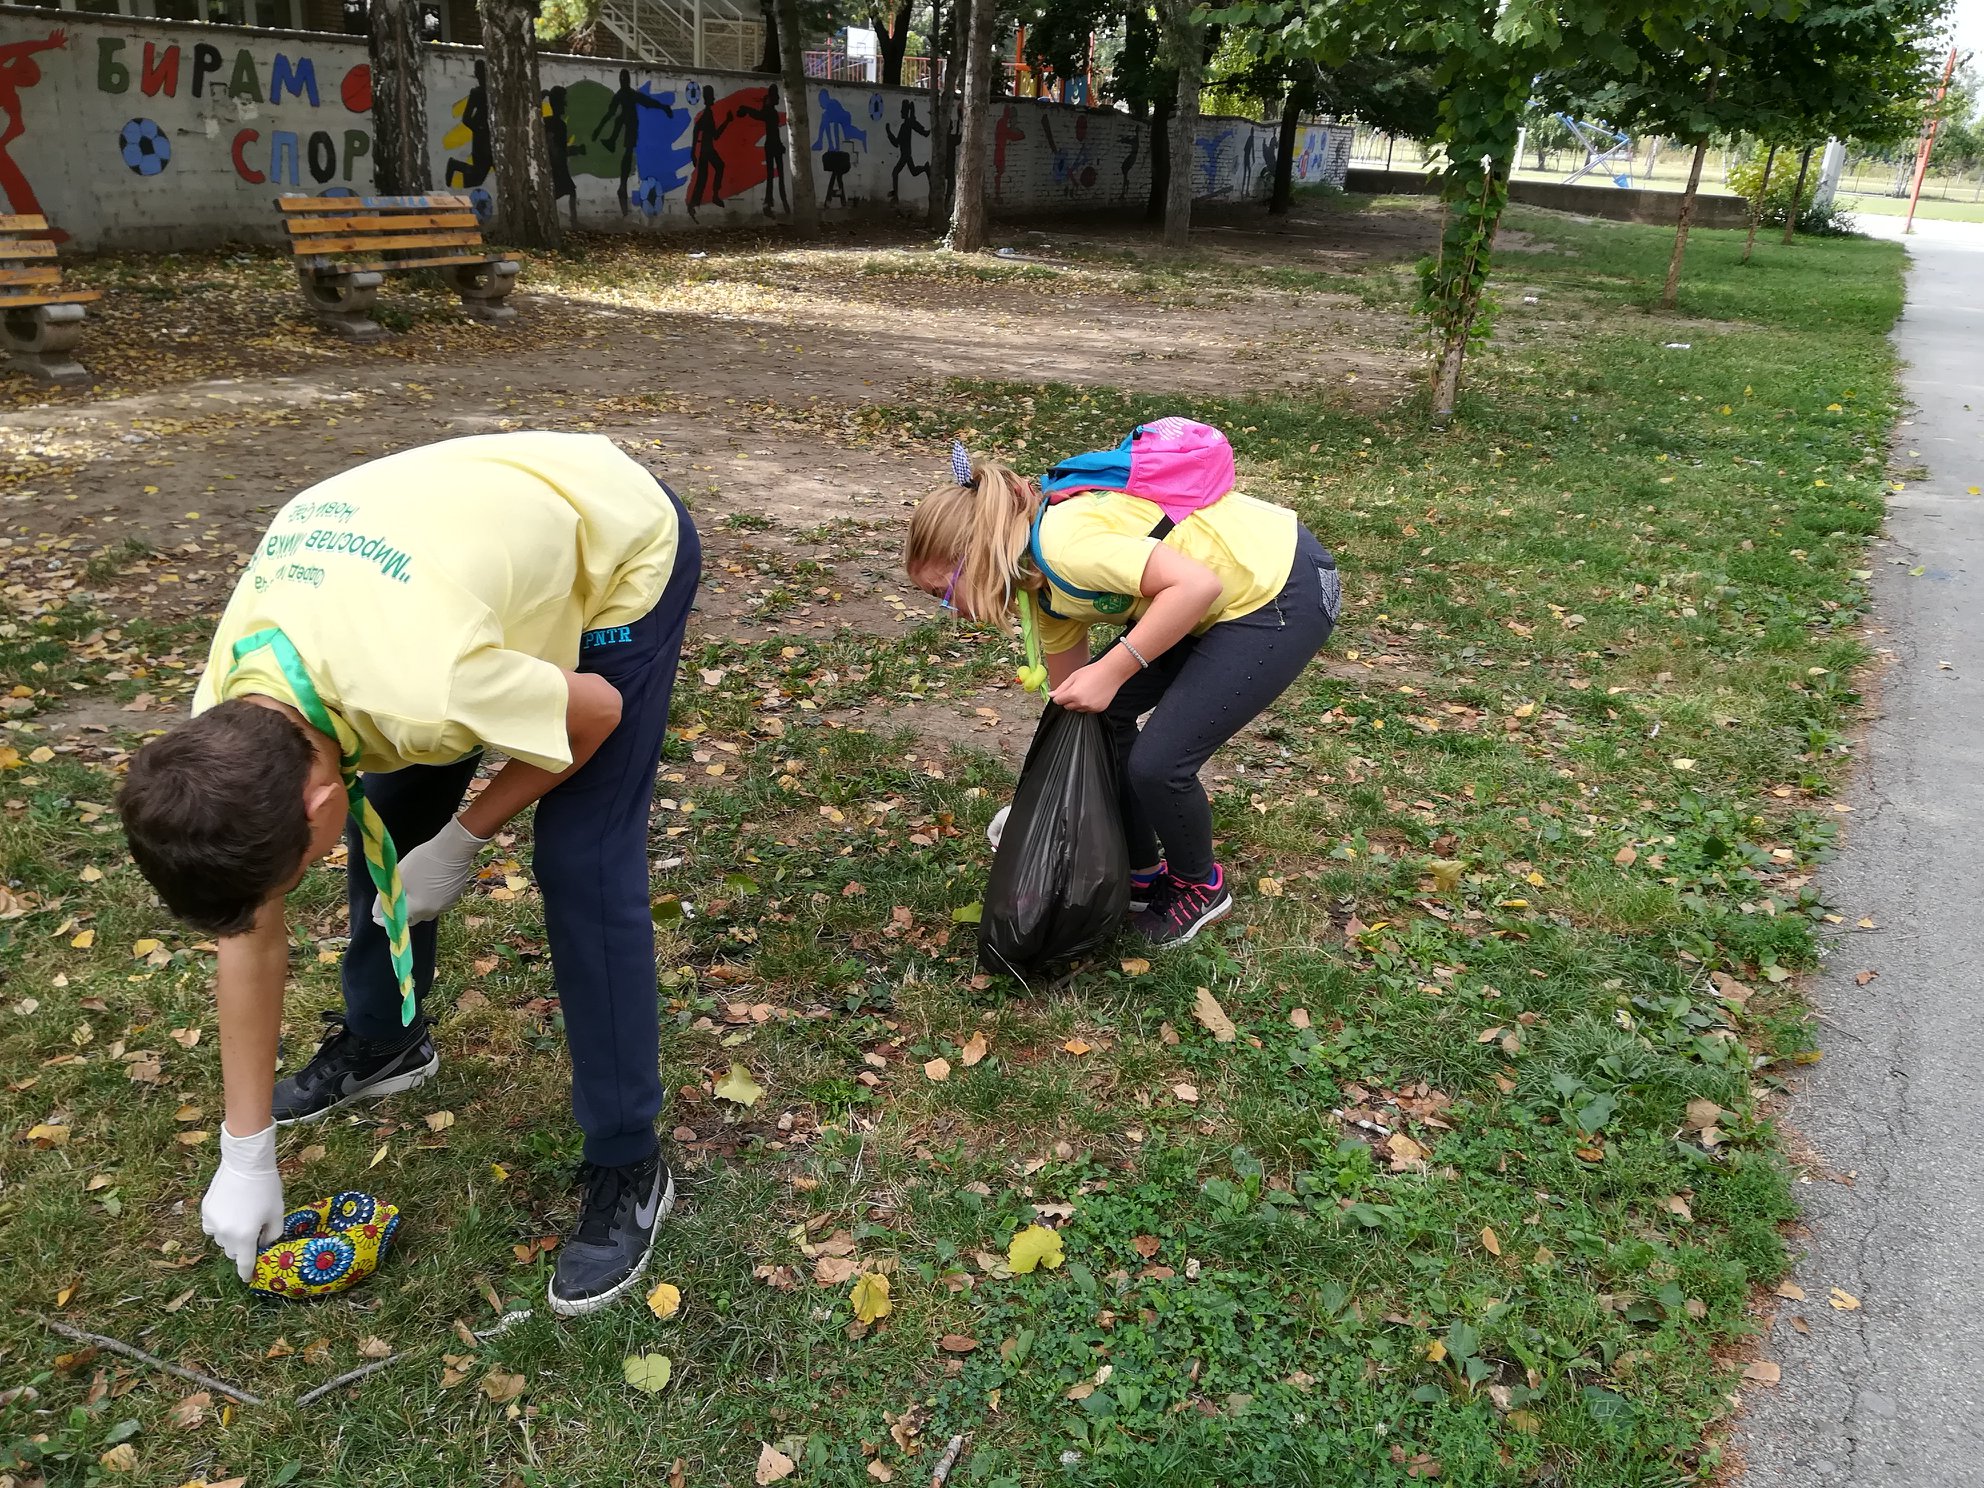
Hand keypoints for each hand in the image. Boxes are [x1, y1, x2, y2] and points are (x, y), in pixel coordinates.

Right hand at [202, 1123, 285, 1282]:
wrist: (245, 1164)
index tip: (248, 1279)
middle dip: (243, 1248)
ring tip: (243, 1219)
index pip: (245, 1263)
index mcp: (245, 1236)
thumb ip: (272, 1234)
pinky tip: (230, 1212)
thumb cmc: (266, 1188)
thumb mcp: (277, 1213)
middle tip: (253, 1234)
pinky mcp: (205, 1211)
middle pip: (233, 1252)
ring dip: (231, 1237)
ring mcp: (212, 1222)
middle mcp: (225, 1234)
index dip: (247, 1273)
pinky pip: (212, 1227)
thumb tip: (263, 1244)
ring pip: (221, 1240)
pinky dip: (220, 1226)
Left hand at [372, 817, 488, 926]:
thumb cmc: (423, 861)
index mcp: (417, 907)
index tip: (376, 917)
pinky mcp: (454, 899)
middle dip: (402, 914)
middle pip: (412, 920)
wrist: (453, 850)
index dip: (384, 920)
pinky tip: (428, 888)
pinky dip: (430, 901)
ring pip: (426, 913)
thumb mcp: (399, 876)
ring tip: (413, 894)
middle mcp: (431, 911)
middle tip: (395, 903)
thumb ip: (385, 897)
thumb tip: (377, 912)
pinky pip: (437, 906)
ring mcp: (444, 906)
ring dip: (418, 908)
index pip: (396, 921)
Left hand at [1050, 662, 1123, 714]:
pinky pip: (1087, 710)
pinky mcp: (1098, 710)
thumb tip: (1051, 695)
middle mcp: (1081, 703)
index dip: (1060, 696)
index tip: (1064, 692)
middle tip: (1077, 688)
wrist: (1111, 673)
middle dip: (1068, 699)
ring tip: (1086, 691)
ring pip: (1077, 710)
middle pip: (1067, 706)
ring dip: (1078, 703)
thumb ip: (1061, 688)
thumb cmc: (1093, 672)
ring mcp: (1090, 708)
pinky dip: (1087, 705)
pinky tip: (1092, 695)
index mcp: (1073, 694)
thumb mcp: (1074, 677)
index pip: (1058, 701)